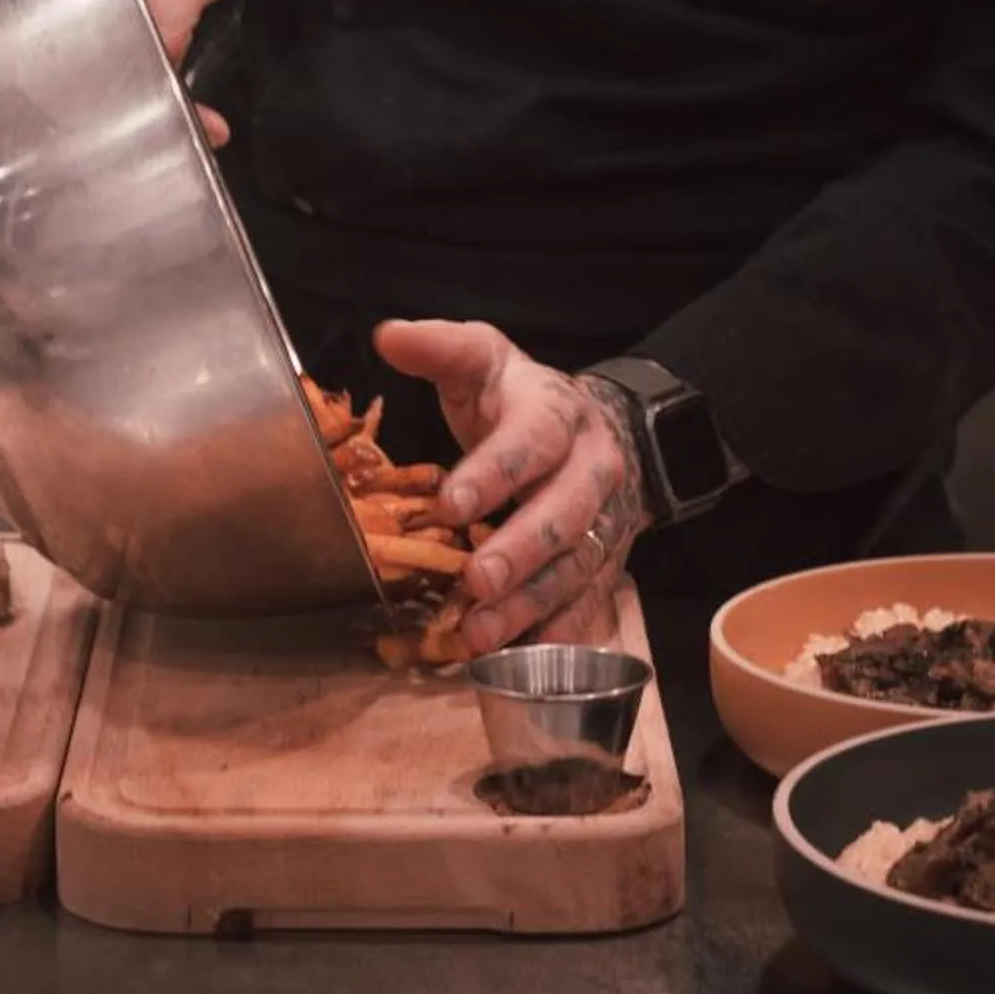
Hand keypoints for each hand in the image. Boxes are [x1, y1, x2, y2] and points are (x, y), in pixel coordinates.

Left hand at [372, 319, 647, 654]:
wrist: (597, 428)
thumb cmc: (522, 399)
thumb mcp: (484, 359)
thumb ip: (439, 348)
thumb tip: (388, 335)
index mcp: (558, 414)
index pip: (531, 442)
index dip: (494, 473)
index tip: (451, 503)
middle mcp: (592, 468)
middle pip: (564, 513)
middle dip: (521, 550)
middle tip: (476, 580)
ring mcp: (604, 519)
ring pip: (575, 566)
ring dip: (529, 604)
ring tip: (480, 633)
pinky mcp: (605, 560)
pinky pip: (587, 601)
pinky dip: (556, 631)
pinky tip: (521, 658)